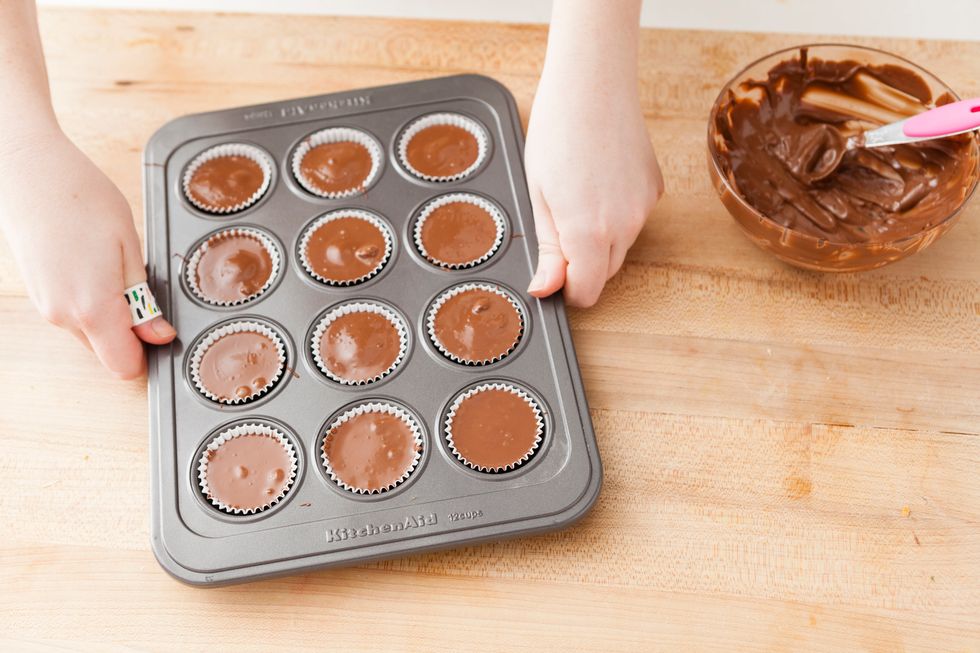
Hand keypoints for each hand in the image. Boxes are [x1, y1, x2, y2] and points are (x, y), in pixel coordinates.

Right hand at [0, 130, 175, 378]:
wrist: (30, 172)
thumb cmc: (82, 199)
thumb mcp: (130, 246)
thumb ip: (143, 299)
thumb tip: (159, 335)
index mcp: (93, 308)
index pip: (125, 366)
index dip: (148, 352)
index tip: (161, 328)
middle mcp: (64, 316)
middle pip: (108, 352)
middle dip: (131, 332)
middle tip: (142, 289)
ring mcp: (47, 307)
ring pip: (91, 333)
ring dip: (111, 315)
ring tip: (115, 268)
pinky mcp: (38, 294)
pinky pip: (73, 315)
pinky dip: (91, 303)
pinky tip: (95, 264)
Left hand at [524, 1, 663, 307]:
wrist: (593, 84)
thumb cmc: (557, 132)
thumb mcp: (538, 196)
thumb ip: (547, 249)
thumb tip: (545, 289)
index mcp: (588, 233)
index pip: (585, 292)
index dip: (565, 290)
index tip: (550, 274)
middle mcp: (624, 227)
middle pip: (603, 273)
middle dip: (580, 264)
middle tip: (556, 224)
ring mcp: (644, 208)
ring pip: (619, 246)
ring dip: (599, 238)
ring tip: (576, 194)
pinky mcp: (654, 189)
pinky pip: (633, 218)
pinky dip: (616, 213)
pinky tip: (598, 180)